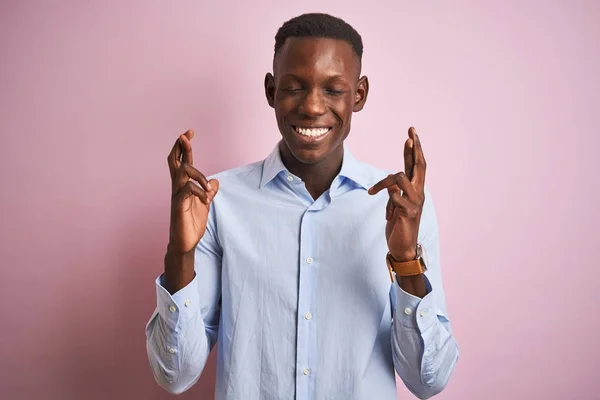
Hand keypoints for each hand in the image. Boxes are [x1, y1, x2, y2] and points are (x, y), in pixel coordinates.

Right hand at [167, 130, 218, 253]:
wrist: (185, 243)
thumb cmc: (192, 223)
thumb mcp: (205, 204)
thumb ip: (208, 191)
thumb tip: (215, 181)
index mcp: (183, 186)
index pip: (182, 161)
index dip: (184, 146)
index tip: (189, 132)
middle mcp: (177, 188)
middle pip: (175, 161)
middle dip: (180, 146)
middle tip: (186, 134)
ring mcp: (177, 196)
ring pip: (182, 173)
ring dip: (198, 175)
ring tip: (208, 188)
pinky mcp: (179, 206)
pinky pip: (187, 190)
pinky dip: (199, 191)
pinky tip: (206, 199)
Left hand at [368, 127, 425, 260]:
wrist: (403, 247)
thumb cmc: (398, 225)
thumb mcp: (395, 205)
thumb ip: (395, 192)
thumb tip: (391, 186)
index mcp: (415, 190)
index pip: (415, 165)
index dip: (413, 150)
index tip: (411, 134)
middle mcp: (419, 193)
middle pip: (420, 165)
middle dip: (415, 148)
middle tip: (411, 134)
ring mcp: (415, 202)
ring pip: (400, 177)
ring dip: (383, 182)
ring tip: (373, 192)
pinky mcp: (409, 212)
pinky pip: (395, 196)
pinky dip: (387, 200)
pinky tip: (386, 212)